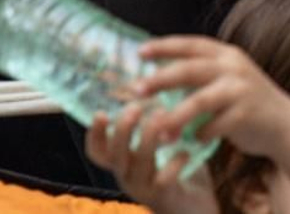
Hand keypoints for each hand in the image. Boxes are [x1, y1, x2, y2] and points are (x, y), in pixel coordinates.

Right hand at [86, 105, 216, 213]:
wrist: (194, 210)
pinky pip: (164, 179)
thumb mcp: (161, 147)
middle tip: (136, 107)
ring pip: (138, 163)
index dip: (95, 134)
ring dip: (149, 137)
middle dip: (123, 129)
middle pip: (115, 154)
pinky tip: (185, 152)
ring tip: (163, 116)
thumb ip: (155, 123)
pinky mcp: (164, 197)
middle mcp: (127, 176)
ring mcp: (144, 188)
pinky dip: (174, 162)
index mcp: (123, 163)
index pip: (98, 151)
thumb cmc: (177, 171)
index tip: (100, 113)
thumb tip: (155, 87)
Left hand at [133, 36, 289, 159]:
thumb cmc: (245, 101)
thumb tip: (156, 76)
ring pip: (199, 101)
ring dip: (174, 117)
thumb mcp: (227, 78)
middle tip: (136, 89)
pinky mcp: (245, 115)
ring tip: (157, 131)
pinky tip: (193, 140)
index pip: (191, 45)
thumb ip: (201, 74)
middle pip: (190, 70)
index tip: (140, 52)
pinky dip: (199, 134)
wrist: (283, 123)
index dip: (165, 46)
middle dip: (160, 79)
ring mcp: (240, 90)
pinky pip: (213, 126)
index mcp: (226, 55)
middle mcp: (233, 68)